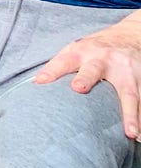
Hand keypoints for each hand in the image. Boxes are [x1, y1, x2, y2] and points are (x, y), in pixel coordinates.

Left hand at [34, 16, 140, 138]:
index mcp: (82, 52)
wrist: (131, 34)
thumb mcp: (76, 49)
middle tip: (78, 88)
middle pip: (93, 69)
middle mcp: (103, 59)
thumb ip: (58, 66)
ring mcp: (126, 69)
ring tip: (131, 132)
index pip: (63, 61)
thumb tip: (36, 85)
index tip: (40, 82)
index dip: (51, 71)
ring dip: (130, 113)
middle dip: (86, 78)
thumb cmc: (96, 48)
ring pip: (129, 92)